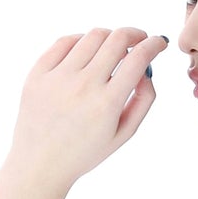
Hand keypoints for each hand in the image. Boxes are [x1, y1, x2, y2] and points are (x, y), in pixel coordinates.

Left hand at [5, 27, 170, 191]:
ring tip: (111, 49)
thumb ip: (143, 101)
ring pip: (92, 36)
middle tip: (139, 39)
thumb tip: (147, 70)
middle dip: (135, 34)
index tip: (159, 42)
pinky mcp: (38, 73)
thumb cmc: (84, 152)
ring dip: (109, 37)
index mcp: (107, 104)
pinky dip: (81, 41)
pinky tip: (86, 51)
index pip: (138, 59)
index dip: (154, 44)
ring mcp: (58, 77)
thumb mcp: (123, 134)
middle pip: (117, 39)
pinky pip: (64, 42)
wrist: (40, 165)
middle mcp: (83, 86)